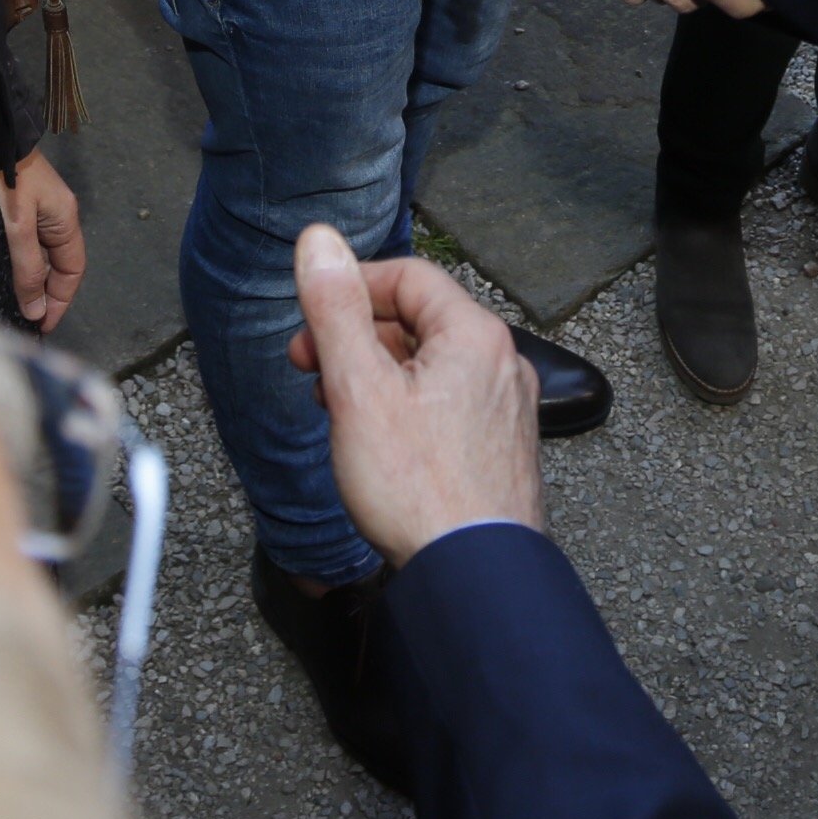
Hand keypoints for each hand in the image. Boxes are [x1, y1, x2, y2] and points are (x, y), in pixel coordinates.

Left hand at [0, 151, 86, 330]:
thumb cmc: (5, 181)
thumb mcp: (17, 228)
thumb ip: (27, 269)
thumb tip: (36, 311)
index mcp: (66, 221)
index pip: (72, 271)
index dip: (60, 301)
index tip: (43, 326)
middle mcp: (60, 217)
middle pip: (60, 266)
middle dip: (48, 295)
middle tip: (28, 321)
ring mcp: (44, 211)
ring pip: (44, 256)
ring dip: (35, 281)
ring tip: (19, 305)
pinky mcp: (26, 207)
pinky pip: (32, 245)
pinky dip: (25, 265)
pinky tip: (12, 276)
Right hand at [287, 225, 540, 564]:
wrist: (472, 576)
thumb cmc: (418, 489)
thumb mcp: (358, 389)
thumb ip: (337, 311)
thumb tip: (318, 241)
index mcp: (475, 335)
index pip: (408, 277)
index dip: (352, 288)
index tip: (311, 317)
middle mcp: (503, 364)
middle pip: (421, 322)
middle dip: (358, 337)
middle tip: (309, 367)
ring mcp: (508, 410)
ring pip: (433, 367)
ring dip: (379, 375)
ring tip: (337, 410)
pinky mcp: (502, 450)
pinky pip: (449, 405)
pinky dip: (407, 408)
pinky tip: (378, 444)